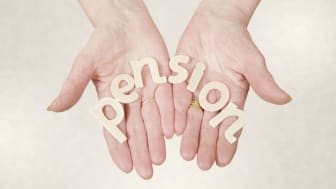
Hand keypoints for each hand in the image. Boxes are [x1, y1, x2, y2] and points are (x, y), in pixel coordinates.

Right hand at [48, 0, 173, 178]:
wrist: (125, 21)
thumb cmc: (102, 41)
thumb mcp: (85, 63)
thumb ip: (73, 86)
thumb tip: (53, 108)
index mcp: (111, 98)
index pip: (114, 128)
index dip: (119, 148)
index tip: (126, 167)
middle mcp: (130, 99)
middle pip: (137, 129)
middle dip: (141, 150)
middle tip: (147, 171)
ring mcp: (147, 90)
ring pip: (153, 118)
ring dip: (157, 138)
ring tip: (160, 157)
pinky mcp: (163, 79)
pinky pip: (168, 99)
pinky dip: (170, 114)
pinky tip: (173, 130)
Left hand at [173, 0, 290, 169]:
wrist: (214, 22)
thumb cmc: (237, 40)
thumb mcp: (251, 61)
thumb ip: (263, 82)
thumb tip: (283, 99)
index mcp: (232, 96)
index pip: (231, 124)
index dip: (228, 143)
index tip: (223, 161)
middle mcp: (214, 97)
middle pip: (209, 126)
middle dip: (206, 144)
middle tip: (202, 163)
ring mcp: (197, 90)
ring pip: (192, 117)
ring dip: (189, 135)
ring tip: (186, 153)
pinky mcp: (181, 80)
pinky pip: (177, 99)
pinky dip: (175, 114)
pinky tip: (173, 129)